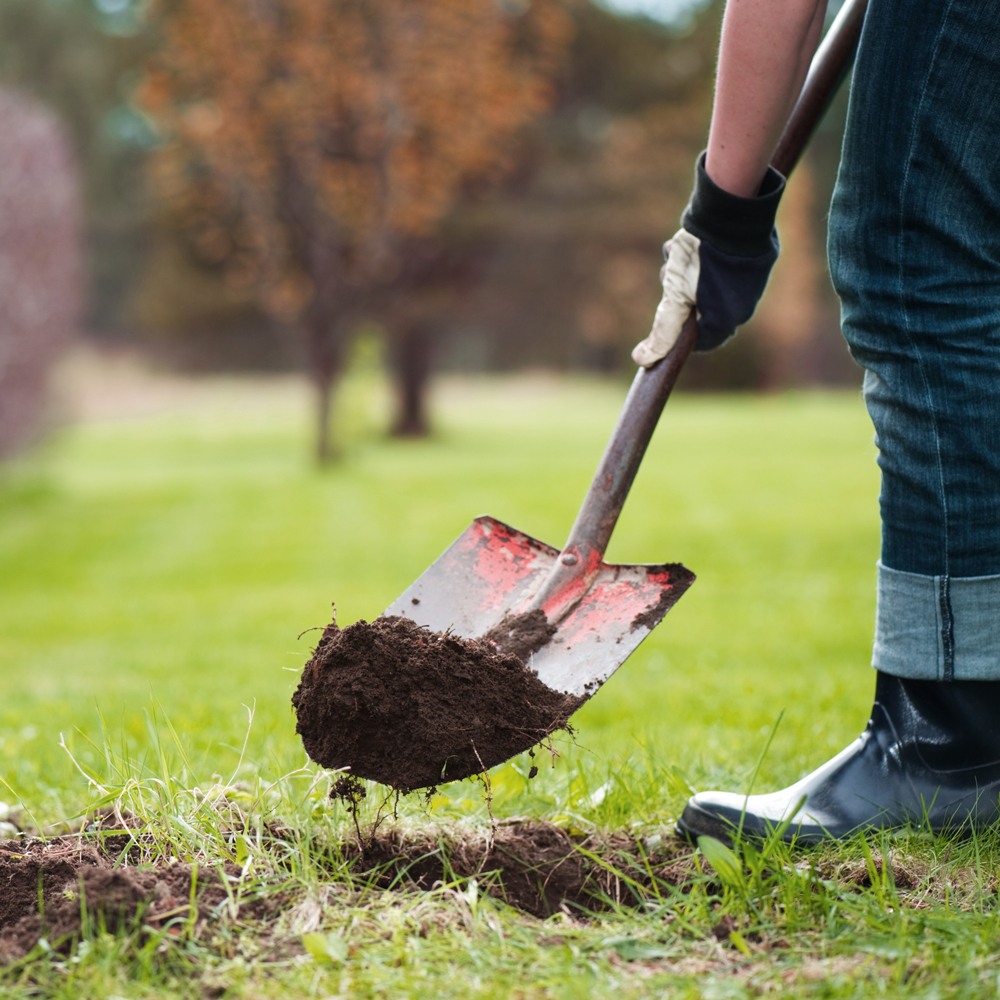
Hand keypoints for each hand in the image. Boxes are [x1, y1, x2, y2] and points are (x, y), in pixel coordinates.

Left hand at [632, 152, 783, 366]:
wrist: (731, 209)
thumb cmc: (701, 258)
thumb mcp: (675, 297)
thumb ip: (662, 330)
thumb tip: (643, 360)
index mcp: (730, 319)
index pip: (702, 341)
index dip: (678, 332)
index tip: (664, 316)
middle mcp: (744, 304)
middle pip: (700, 312)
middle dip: (678, 296)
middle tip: (668, 276)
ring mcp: (749, 281)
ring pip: (706, 288)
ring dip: (684, 275)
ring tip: (676, 255)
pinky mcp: (751, 259)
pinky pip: (719, 268)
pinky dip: (699, 260)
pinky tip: (687, 243)